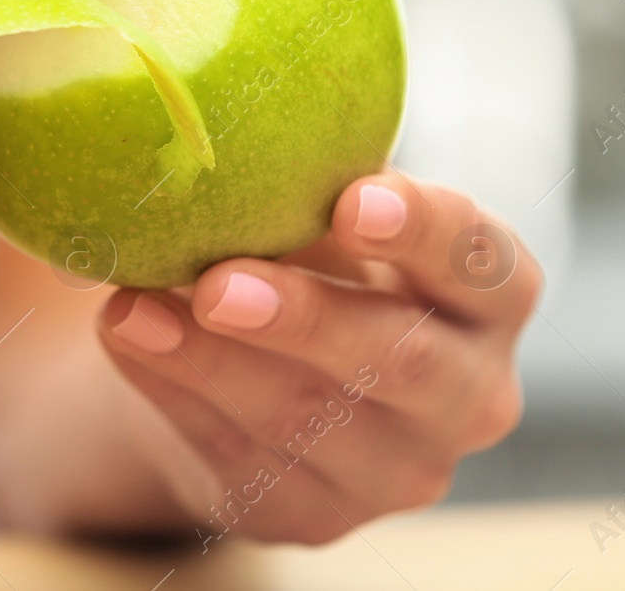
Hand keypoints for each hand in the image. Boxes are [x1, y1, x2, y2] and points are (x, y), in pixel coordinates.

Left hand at [98, 176, 538, 544]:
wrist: (264, 370)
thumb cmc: (314, 257)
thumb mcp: (331, 214)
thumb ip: (307, 179)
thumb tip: (211, 110)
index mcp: (494, 297)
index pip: (485, 264)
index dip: (424, 232)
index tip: (352, 198)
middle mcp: (470, 394)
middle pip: (405, 363)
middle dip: (309, 320)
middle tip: (222, 282)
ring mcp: (398, 469)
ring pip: (310, 421)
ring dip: (213, 362)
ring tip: (137, 308)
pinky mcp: (317, 514)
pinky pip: (244, 459)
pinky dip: (178, 393)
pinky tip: (130, 337)